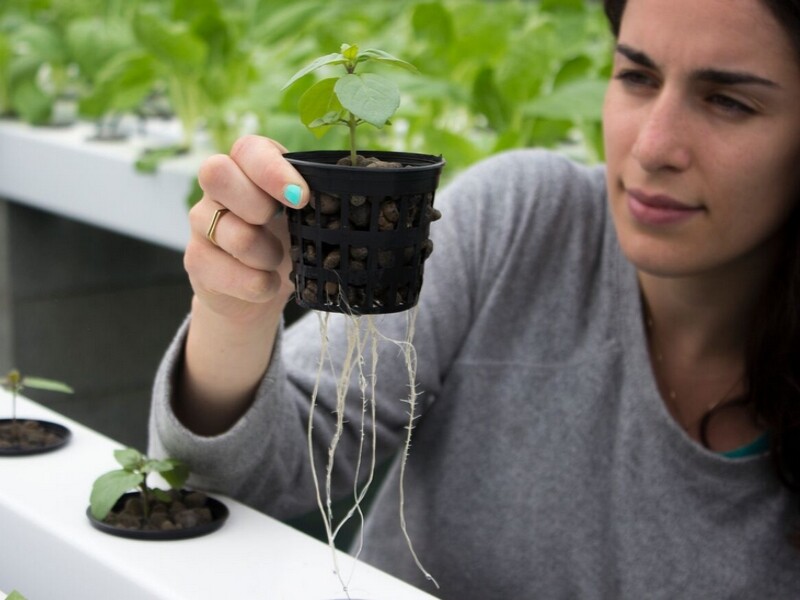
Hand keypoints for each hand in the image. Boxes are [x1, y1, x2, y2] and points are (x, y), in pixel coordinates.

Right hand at [185, 135, 308, 321]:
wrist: (262, 289)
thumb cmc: (291, 242)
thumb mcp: (308, 218)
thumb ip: (323, 202)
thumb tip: (359, 201)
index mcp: (249, 166)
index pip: (248, 149)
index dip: (272, 171)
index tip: (302, 198)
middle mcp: (218, 187)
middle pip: (217, 173)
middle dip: (257, 204)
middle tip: (279, 224)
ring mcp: (201, 221)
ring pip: (229, 231)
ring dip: (265, 254)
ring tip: (276, 260)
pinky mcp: (195, 258)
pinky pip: (222, 270)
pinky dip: (255, 283)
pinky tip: (266, 284)